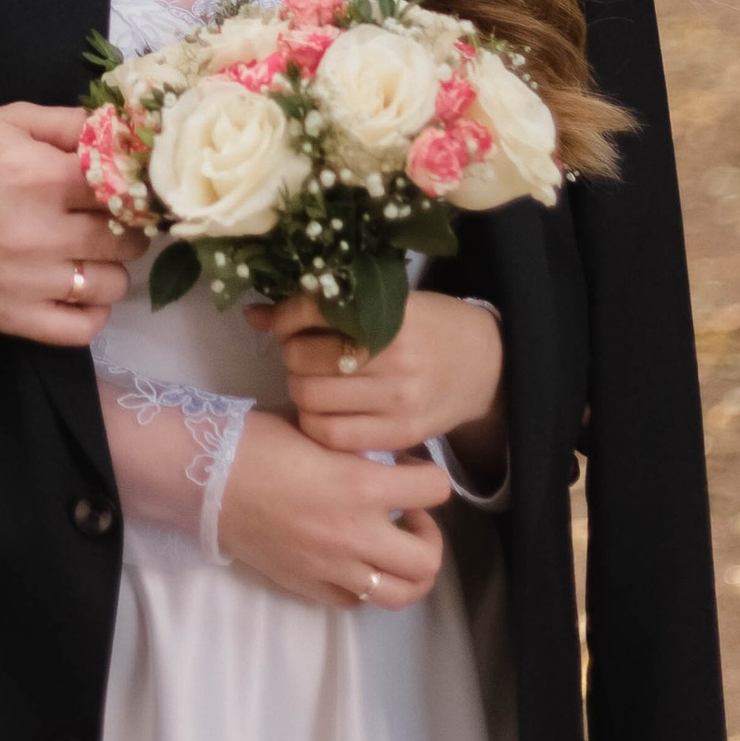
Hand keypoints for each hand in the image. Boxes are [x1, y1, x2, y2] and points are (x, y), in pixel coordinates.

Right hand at [0, 104, 144, 346]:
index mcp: (42, 177)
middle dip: (128, 226)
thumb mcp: (7, 121)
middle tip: (110, 219)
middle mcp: (40, 233)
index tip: (134, 187)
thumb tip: (124, 130)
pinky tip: (79, 290)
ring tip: (90, 253)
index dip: (136, 186)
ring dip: (111, 268)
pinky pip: (80, 330)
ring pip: (112, 286)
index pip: (126, 187)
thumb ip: (70, 123)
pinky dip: (91, 312)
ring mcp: (26, 281)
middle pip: (126, 239)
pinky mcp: (9, 317)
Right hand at [213, 410, 451, 608]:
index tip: (408, 470)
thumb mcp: (320, 431)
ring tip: (388, 545)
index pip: (435, 490)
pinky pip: (354, 602)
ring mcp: (331, 567)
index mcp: (360, 485)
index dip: (429, 477)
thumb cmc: (257, 441)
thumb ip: (359, 449)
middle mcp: (354, 534)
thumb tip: (386, 459)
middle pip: (427, 560)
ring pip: (399, 595)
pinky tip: (352, 559)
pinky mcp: (306, 585)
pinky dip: (364, 585)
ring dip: (406, 571)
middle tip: (407, 514)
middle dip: (428, 535)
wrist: (203, 478)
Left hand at [255, 289, 504, 474]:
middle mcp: (395, 357)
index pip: (314, 311)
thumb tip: (254, 315)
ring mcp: (399, 400)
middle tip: (302, 353)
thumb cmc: (429, 327)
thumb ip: (326, 308)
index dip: (286, 317)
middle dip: (291, 355)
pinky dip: (315, 424)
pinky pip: (334, 437)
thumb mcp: (388, 304)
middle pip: (305, 360)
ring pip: (312, 400)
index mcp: (391, 314)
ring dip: (300, 390)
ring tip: (313, 382)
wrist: (485, 367)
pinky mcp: (402, 434)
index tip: (284, 322)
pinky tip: (324, 411)